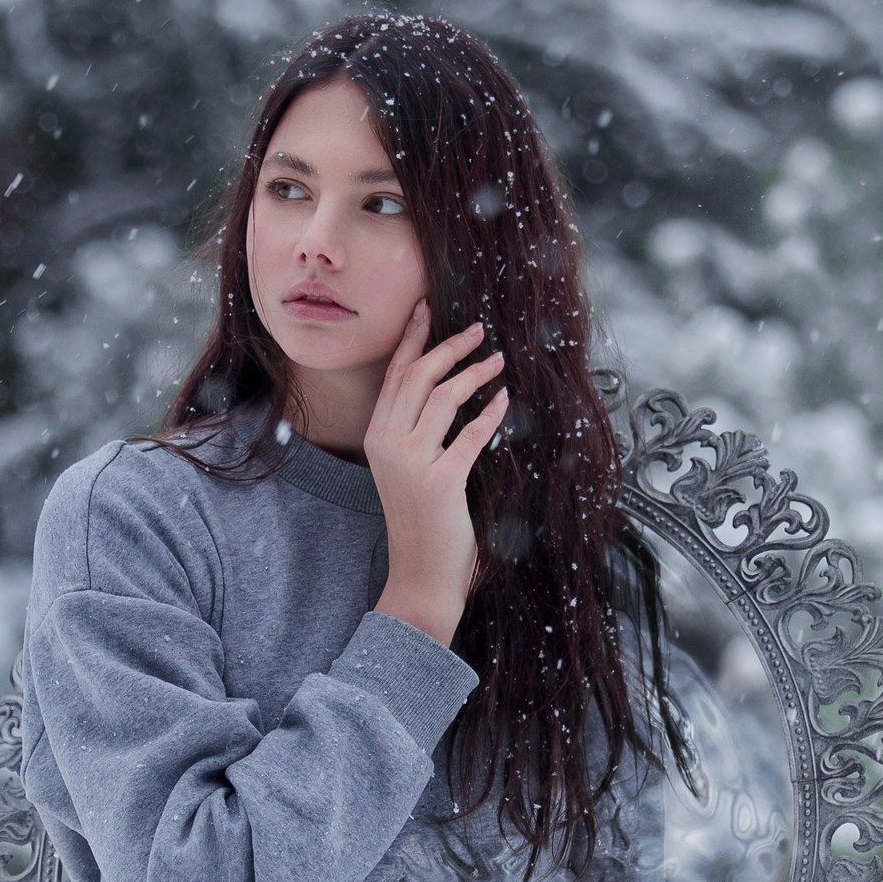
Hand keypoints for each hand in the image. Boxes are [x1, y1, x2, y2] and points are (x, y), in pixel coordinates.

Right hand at [365, 301, 506, 647]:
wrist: (420, 573)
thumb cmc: (421, 521)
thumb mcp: (408, 468)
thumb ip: (418, 432)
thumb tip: (448, 391)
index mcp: (377, 436)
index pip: (395, 375)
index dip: (412, 338)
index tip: (427, 307)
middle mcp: (388, 444)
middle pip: (418, 376)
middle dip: (450, 346)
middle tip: (478, 330)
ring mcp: (411, 463)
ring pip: (443, 398)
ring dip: (475, 374)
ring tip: (498, 362)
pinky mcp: (440, 482)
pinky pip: (470, 435)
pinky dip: (491, 415)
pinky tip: (505, 402)